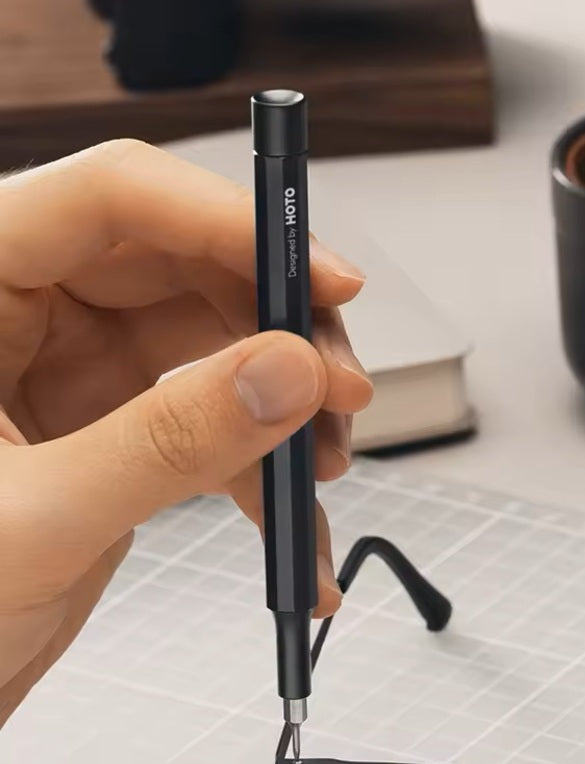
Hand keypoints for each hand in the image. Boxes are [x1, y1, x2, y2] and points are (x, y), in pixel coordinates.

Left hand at [0, 139, 372, 725]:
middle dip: (282, 333)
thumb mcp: (36, 522)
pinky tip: (292, 531)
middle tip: (341, 394)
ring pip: (215, 346)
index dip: (231, 223)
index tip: (323, 282)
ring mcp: (71, 372)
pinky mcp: (111, 431)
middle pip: (189, 268)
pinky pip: (210, 423)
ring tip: (317, 474)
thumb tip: (286, 372)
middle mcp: (23, 312)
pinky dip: (262, 474)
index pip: (116, 199)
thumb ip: (167, 441)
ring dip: (285, 410)